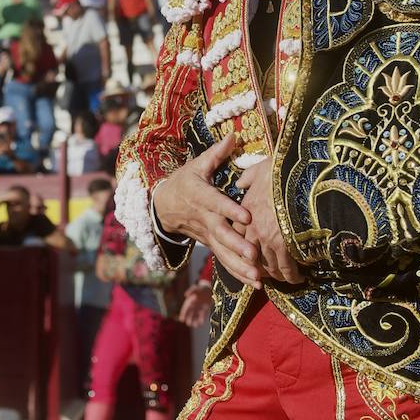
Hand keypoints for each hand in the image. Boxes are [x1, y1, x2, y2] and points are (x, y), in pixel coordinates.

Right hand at [152, 135, 260, 286]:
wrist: (162, 207)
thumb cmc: (184, 182)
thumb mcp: (196, 165)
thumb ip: (217, 154)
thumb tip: (235, 135)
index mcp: (200, 195)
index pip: (216, 203)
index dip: (230, 210)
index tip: (247, 216)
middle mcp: (203, 218)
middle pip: (221, 233)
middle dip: (237, 245)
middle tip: (254, 254)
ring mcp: (206, 234)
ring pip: (222, 252)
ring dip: (240, 266)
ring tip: (258, 276)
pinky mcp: (210, 245)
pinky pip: (224, 261)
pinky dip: (238, 274)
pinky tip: (255, 283)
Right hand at [179, 283, 212, 327]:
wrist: (209, 288)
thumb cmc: (201, 288)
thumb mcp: (196, 288)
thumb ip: (191, 291)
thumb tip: (185, 295)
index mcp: (190, 300)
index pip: (185, 308)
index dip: (183, 314)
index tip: (181, 319)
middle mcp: (194, 305)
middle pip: (190, 313)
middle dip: (189, 318)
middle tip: (188, 324)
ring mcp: (199, 307)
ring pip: (195, 315)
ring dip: (194, 320)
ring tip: (194, 325)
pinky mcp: (205, 309)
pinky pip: (202, 315)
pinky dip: (201, 319)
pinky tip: (200, 323)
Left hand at [235, 158, 303, 285]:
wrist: (298, 174)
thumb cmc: (280, 169)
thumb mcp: (259, 168)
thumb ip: (248, 177)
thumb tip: (241, 182)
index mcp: (245, 211)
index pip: (239, 235)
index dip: (245, 245)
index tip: (253, 251)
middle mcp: (253, 228)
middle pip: (251, 256)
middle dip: (260, 267)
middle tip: (269, 273)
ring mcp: (267, 238)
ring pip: (269, 265)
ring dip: (278, 274)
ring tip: (287, 278)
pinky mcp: (283, 245)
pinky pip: (286, 267)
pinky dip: (292, 275)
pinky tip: (299, 277)